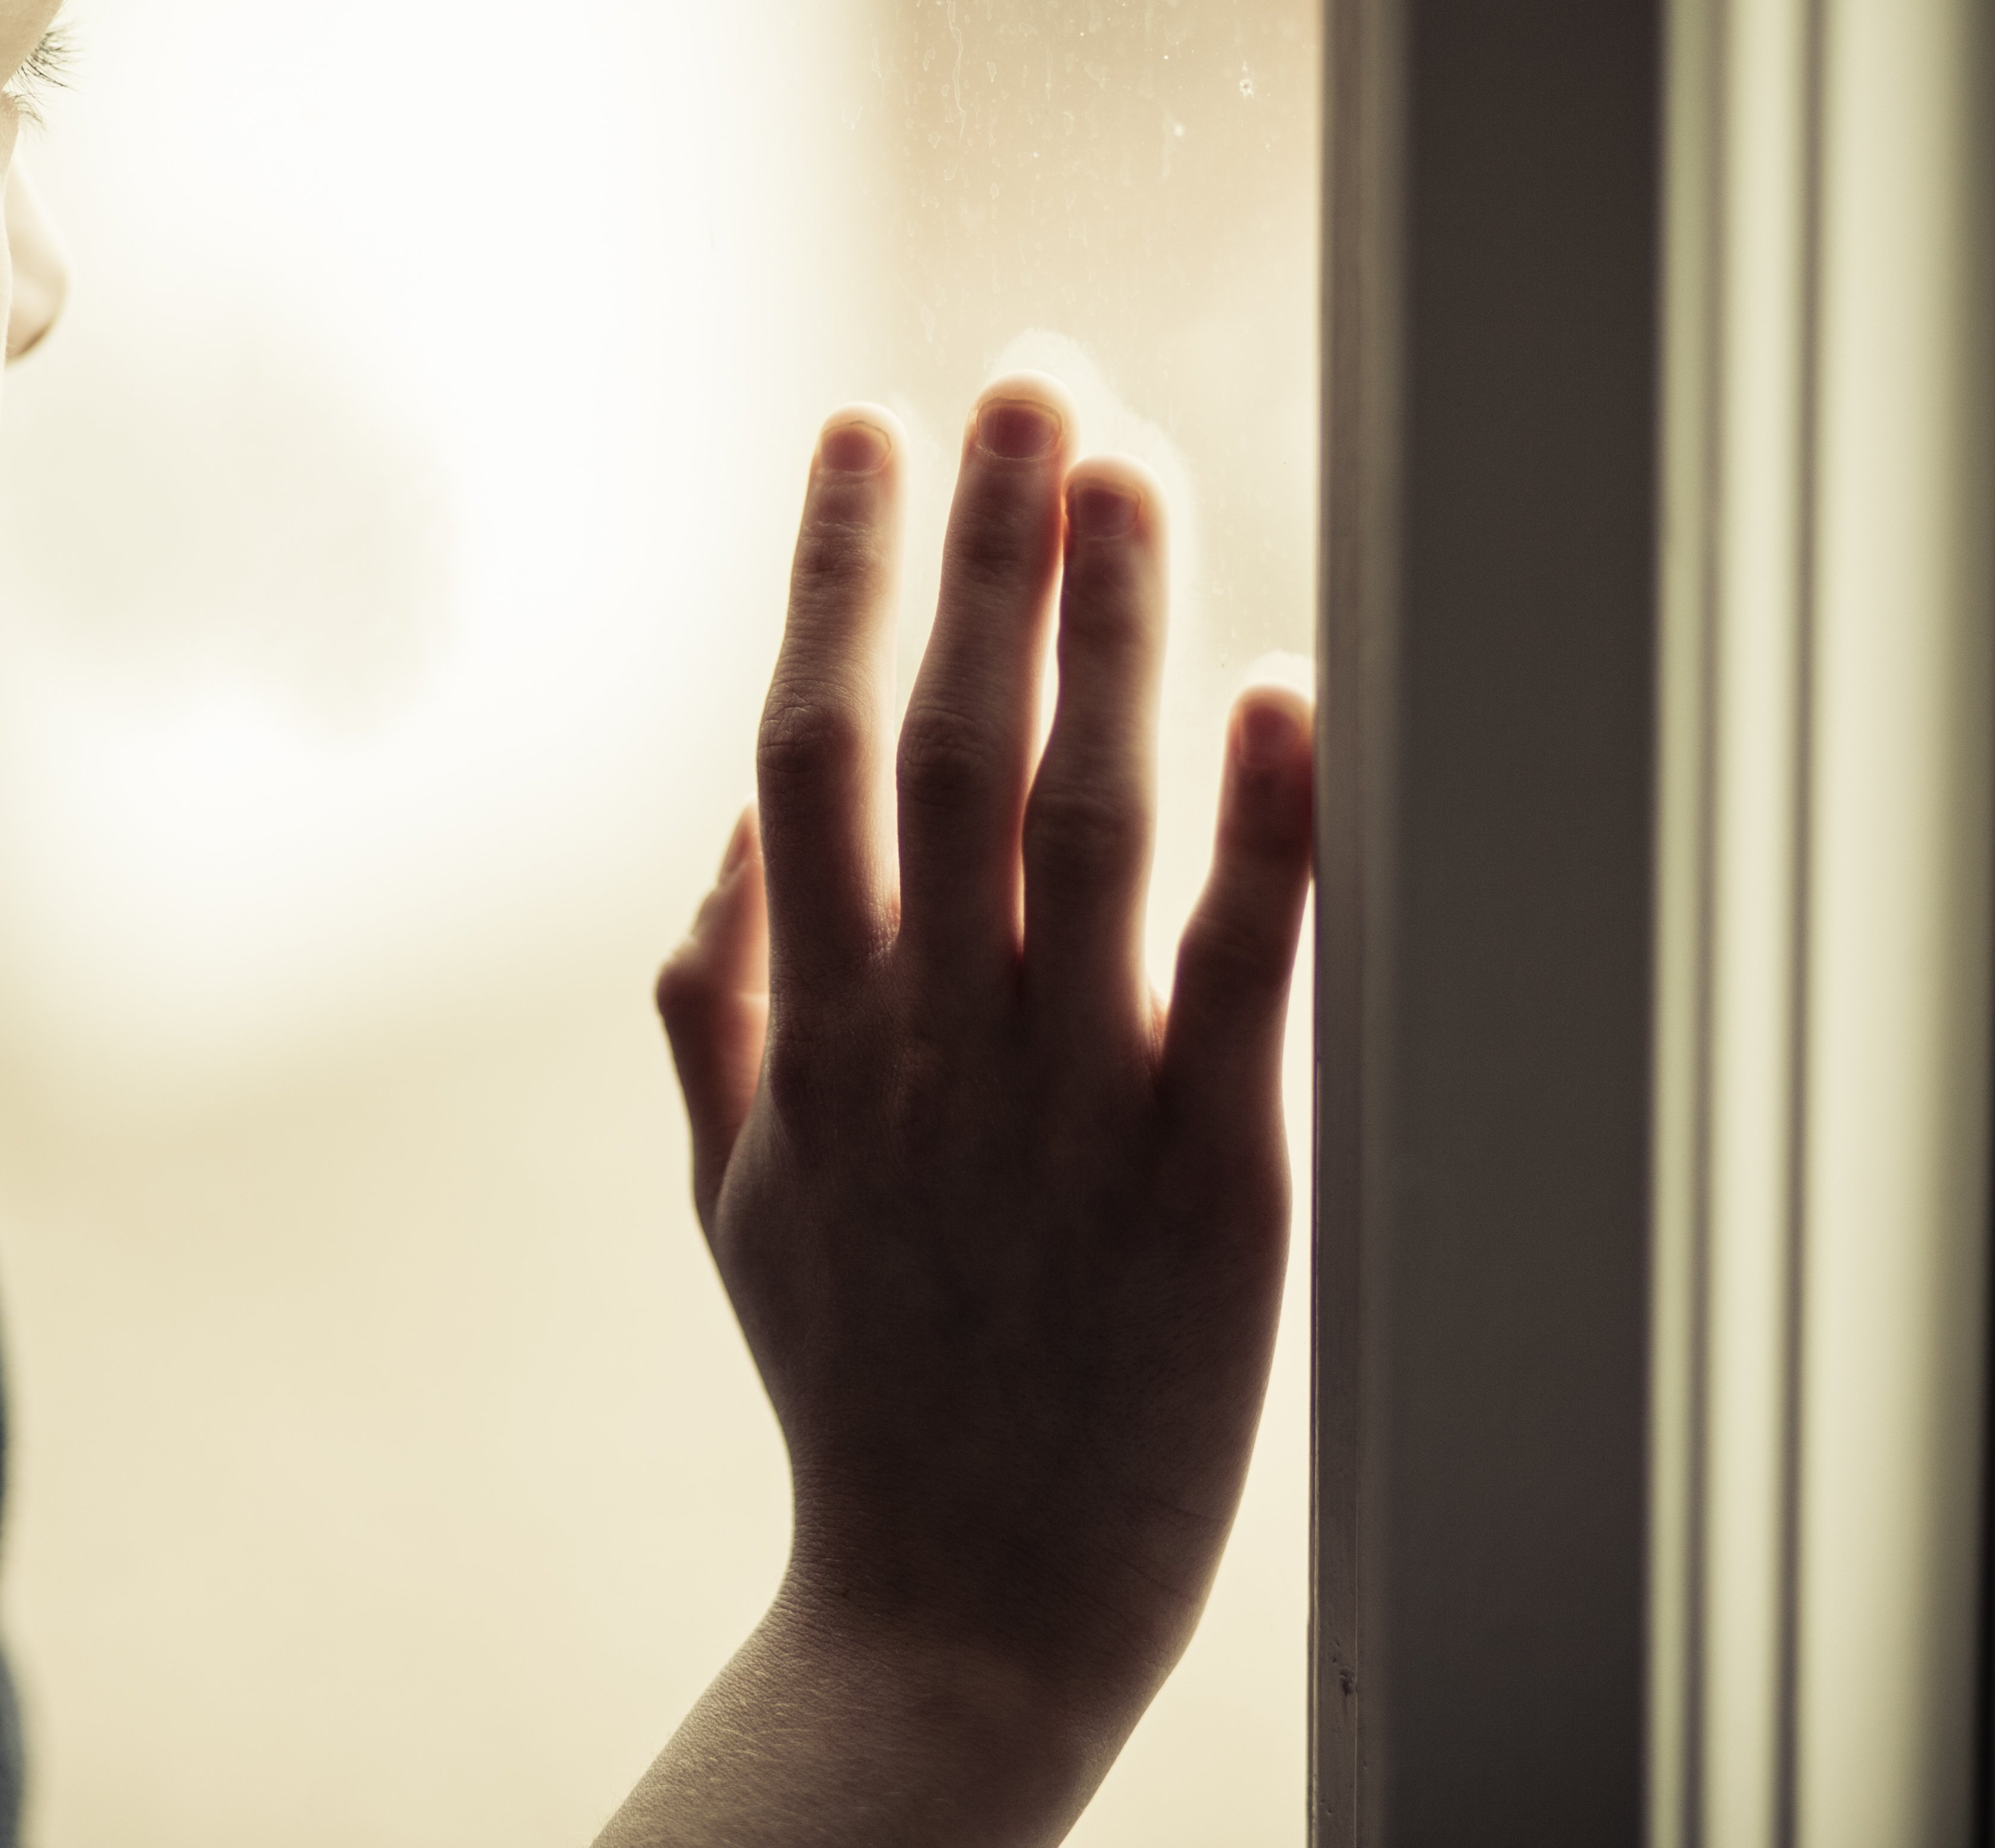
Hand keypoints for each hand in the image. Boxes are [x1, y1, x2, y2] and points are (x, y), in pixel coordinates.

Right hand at [619, 380, 1315, 1842]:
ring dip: (1102, 629)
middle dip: (976, 541)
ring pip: (1076, 817)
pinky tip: (1285, 683)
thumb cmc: (858, 1391)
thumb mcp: (735, 1199)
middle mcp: (924, 1042)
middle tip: (1024, 372)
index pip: (802, 748)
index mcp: (811, 1036)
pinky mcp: (1212, 1177)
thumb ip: (710, 1006)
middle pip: (934, 740)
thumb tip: (726, 829)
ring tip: (1131, 460)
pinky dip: (1262, 826)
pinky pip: (1238, 972)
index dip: (829, 572)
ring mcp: (1064, 1103)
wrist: (957, 1621)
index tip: (862, 421)